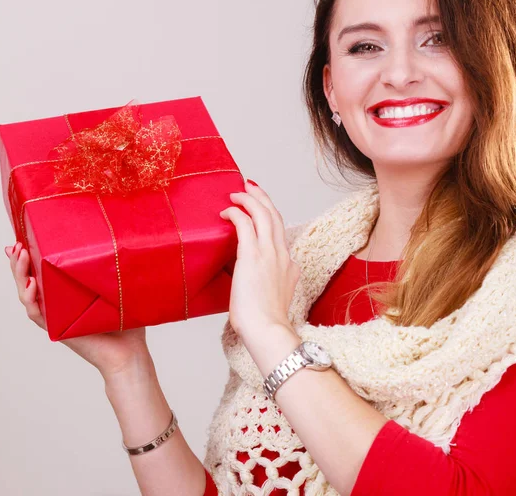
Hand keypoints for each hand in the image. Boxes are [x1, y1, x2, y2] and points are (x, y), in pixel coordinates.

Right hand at [5, 241, 151, 380]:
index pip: (44, 274)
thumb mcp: (121, 292)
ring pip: (28, 295)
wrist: (129, 354)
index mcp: (69, 296)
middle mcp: (58, 306)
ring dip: (21, 275)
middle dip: (19, 263)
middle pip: (30, 281)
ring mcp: (55, 318)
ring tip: (20, 256)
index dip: (31, 259)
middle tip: (15, 244)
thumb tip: (124, 245)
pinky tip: (31, 284)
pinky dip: (31, 299)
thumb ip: (116, 274)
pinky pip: (38, 314)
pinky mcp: (57, 331)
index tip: (23, 239)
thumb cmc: (128, 325)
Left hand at [219, 180, 299, 338]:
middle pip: (275, 215)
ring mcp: (270, 253)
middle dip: (262, 197)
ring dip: (249, 198)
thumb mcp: (274, 300)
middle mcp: (282, 254)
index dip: (270, 216)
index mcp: (289, 266)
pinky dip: (236, 212)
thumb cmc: (265, 323)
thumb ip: (269, 286)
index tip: (260, 209)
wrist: (268, 330)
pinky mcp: (252, 254)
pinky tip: (226, 211)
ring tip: (237, 192)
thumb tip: (254, 283)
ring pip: (263, 213)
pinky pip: (245, 223)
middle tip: (250, 186)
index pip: (281, 234)